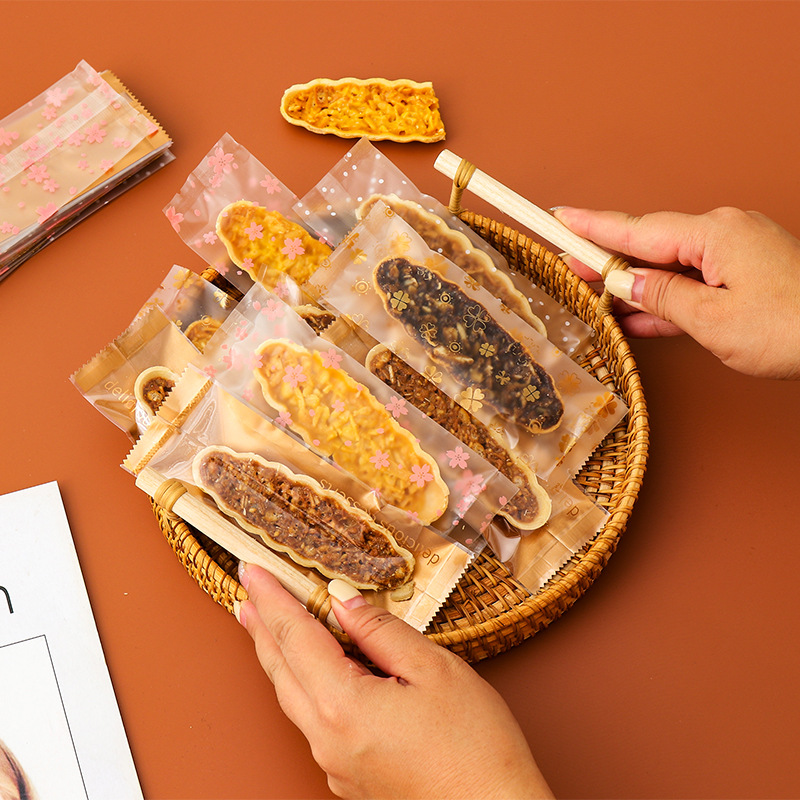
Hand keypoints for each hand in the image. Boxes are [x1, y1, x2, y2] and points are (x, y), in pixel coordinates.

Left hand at [235, 563, 552, 799]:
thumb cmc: (475, 747)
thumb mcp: (435, 669)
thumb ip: (382, 631)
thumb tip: (342, 601)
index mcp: (344, 705)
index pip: (294, 636)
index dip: (272, 598)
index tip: (253, 569)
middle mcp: (327, 739)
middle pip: (281, 670)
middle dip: (261, 627)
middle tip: (248, 592)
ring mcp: (335, 763)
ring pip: (293, 698)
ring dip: (278, 657)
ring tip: (267, 626)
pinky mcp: (349, 777)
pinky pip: (314, 721)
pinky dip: (304, 686)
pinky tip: (315, 672)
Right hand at [553, 206, 799, 378]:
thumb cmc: (796, 327)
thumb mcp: (713, 320)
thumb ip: (661, 299)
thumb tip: (624, 285)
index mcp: (713, 234)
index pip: (636, 229)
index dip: (592, 227)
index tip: (559, 217)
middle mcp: (725, 234)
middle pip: (650, 244)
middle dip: (606, 256)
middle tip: (565, 262)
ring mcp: (738, 254)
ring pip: (670, 266)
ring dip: (633, 283)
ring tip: (592, 293)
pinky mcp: (748, 275)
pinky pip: (693, 282)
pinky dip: (664, 299)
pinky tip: (637, 316)